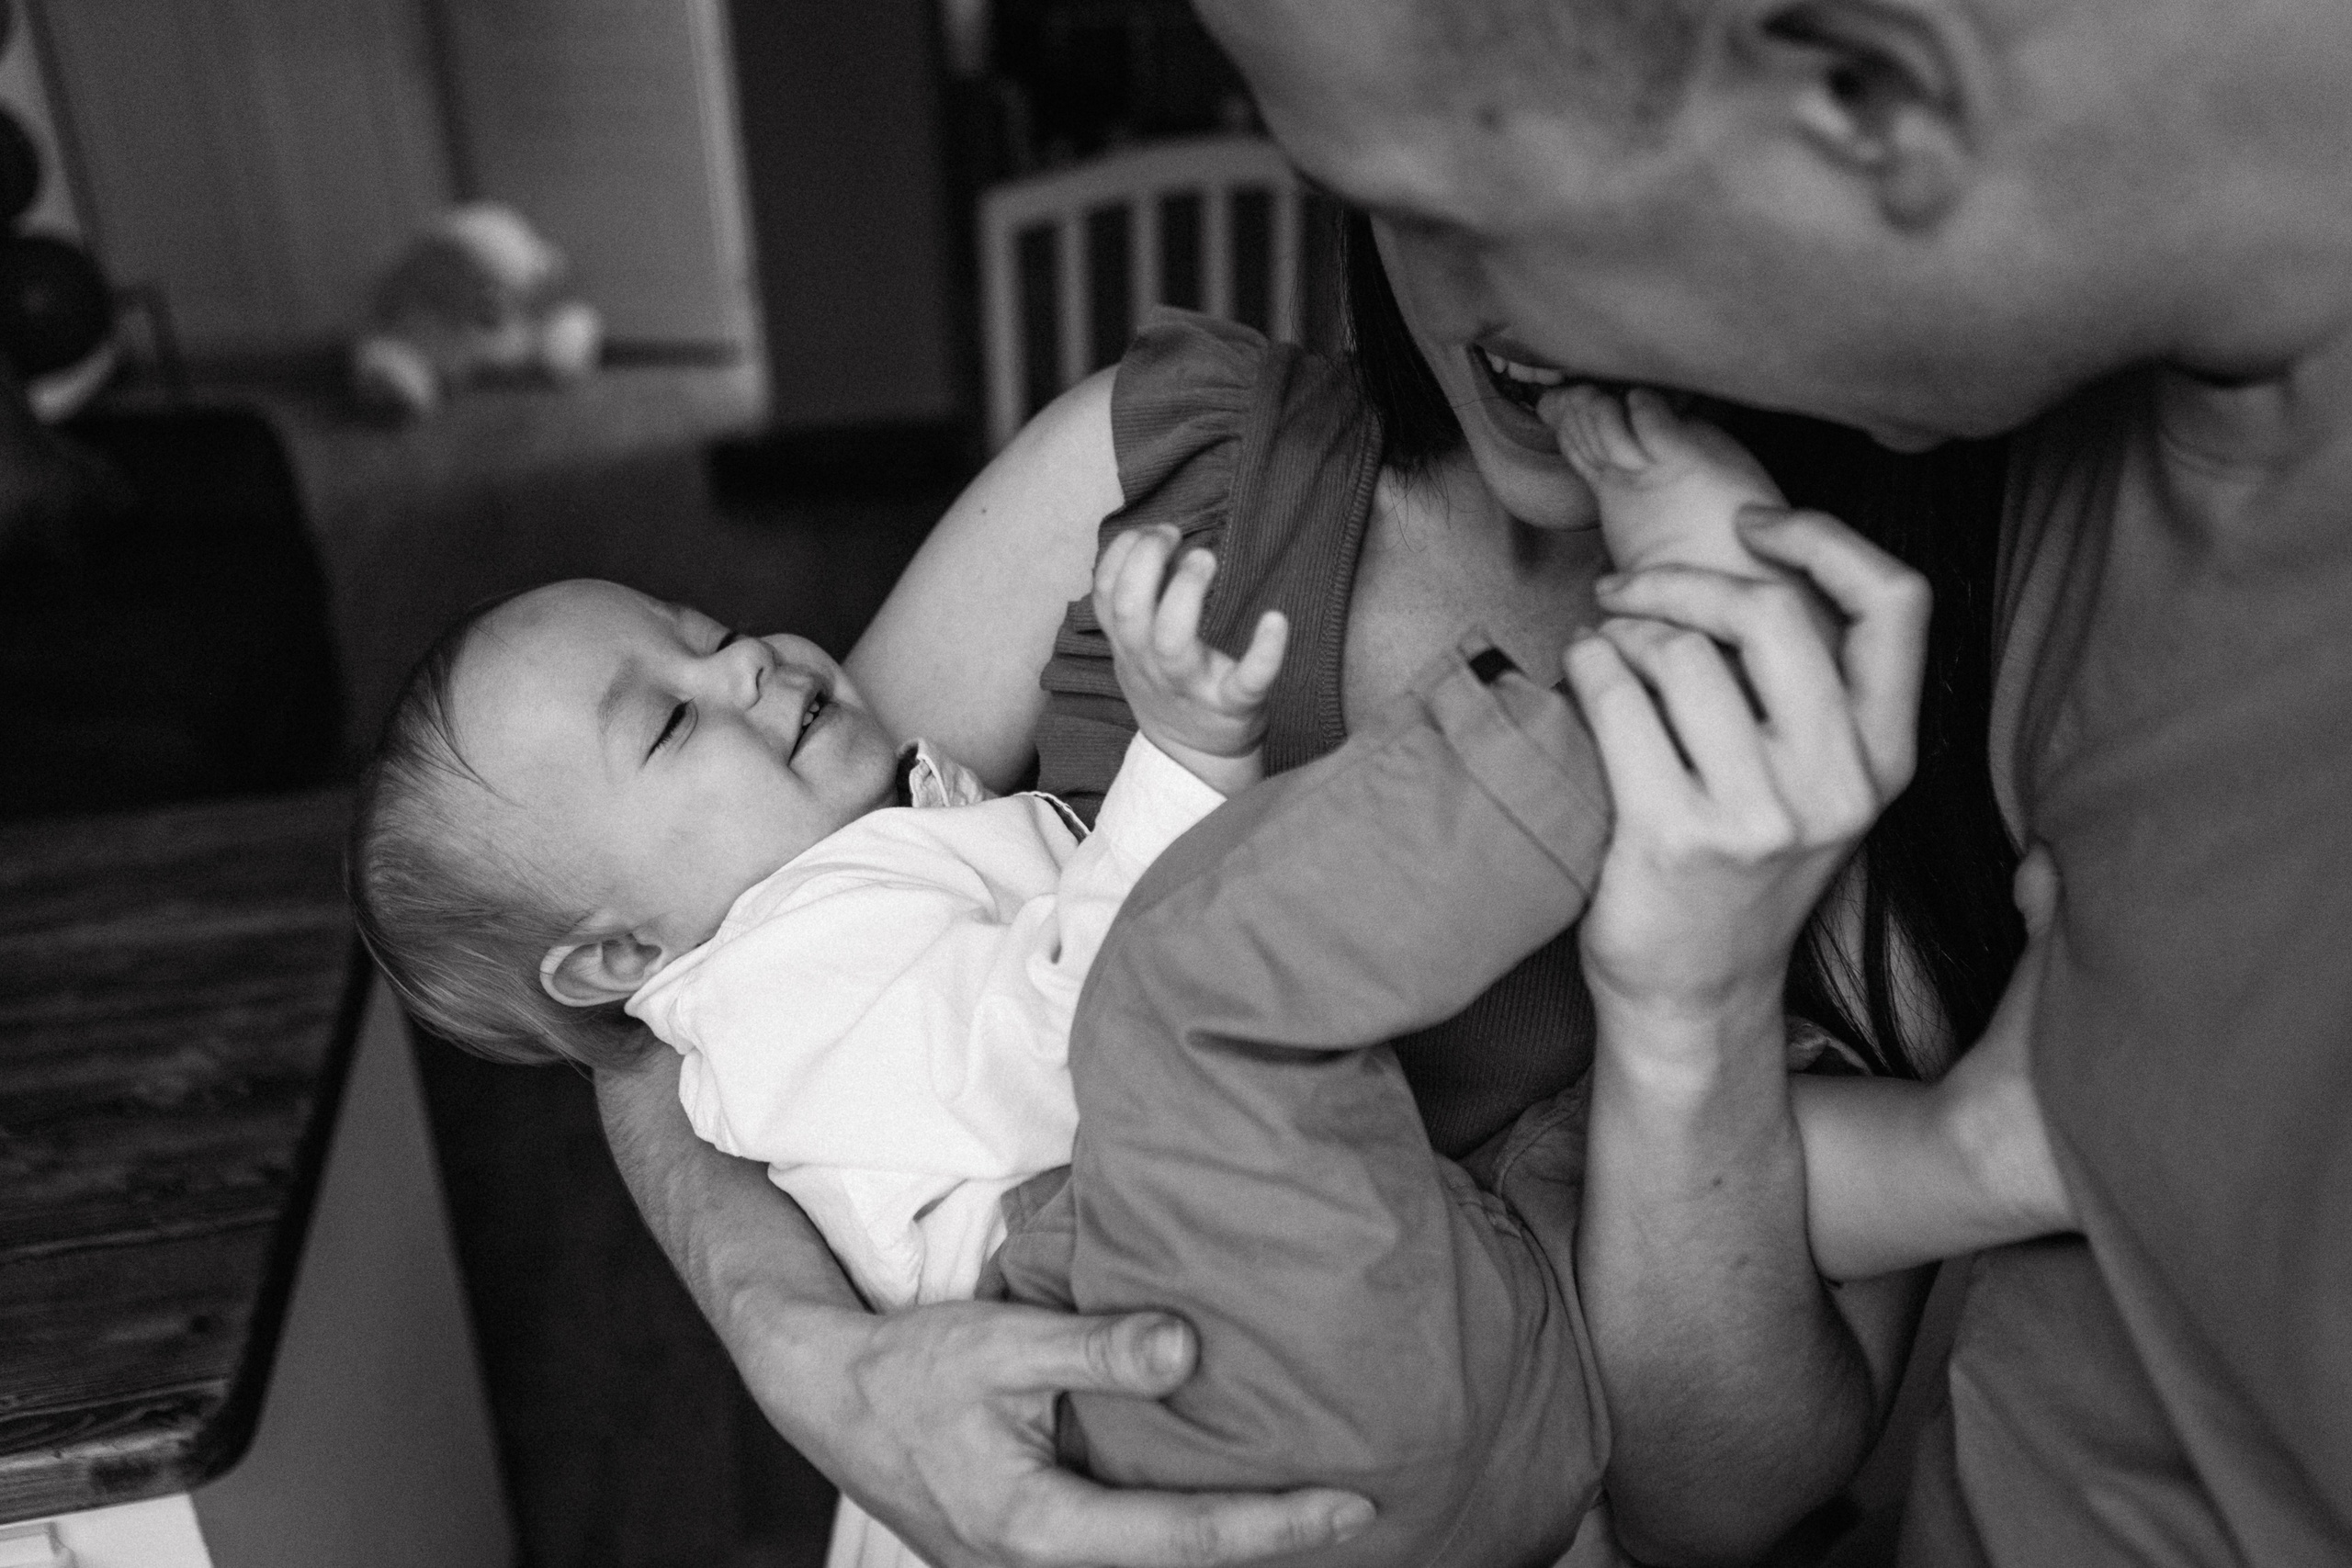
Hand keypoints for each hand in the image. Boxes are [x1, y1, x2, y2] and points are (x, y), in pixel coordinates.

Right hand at [748, 1297, 1372, 1567]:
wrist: (826, 1395)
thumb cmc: (909, 1368)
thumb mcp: (1000, 1341)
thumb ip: (1096, 1348)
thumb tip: (1190, 1350)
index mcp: (1041, 1528)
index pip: (1189, 1538)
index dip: (1280, 1525)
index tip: (1356, 1507)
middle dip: (1266, 1547)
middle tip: (1355, 1513)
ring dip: (1220, 1545)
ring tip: (1305, 1509)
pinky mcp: (1026, 1558)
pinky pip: (1119, 1558)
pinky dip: (1175, 1538)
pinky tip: (1215, 1502)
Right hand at [1094, 524, 1286, 795]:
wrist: (1193, 757)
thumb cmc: (1168, 686)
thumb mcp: (1135, 649)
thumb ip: (1134, 601)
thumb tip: (1152, 538)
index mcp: (1128, 645)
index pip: (1106, 593)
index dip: (1123, 552)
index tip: (1152, 531)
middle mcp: (1150, 664)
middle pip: (1129, 609)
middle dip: (1145, 561)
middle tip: (1175, 535)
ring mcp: (1190, 686)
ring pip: (1171, 641)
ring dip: (1184, 591)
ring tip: (1205, 558)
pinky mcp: (1233, 704)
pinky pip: (1247, 680)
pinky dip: (1265, 651)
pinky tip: (1275, 620)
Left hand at [1562, 506, 1930, 1059]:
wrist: (1694, 994)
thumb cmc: (1740, 872)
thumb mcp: (1815, 787)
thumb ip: (1809, 693)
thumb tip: (1742, 560)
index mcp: (1886, 758)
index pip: (1896, 602)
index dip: (1824, 536)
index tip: (1751, 524)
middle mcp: (1837, 785)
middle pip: (1768, 610)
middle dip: (1680, 578)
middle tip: (1628, 589)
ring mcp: (1758, 816)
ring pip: (1678, 653)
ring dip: (1620, 630)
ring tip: (1601, 651)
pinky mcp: (1675, 836)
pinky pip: (1618, 699)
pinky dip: (1587, 667)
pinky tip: (1581, 678)